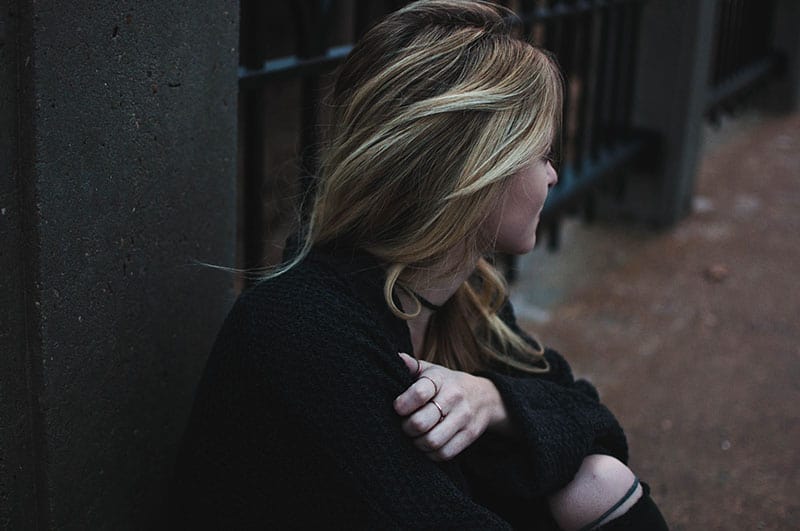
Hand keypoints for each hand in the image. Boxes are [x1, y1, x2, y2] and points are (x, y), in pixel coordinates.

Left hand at [393, 352, 509, 460]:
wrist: (484, 396)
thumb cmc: (447, 383)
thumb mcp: (432, 370)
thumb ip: (412, 366)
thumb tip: (395, 358)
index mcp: (440, 379)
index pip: (419, 393)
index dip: (403, 404)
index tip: (398, 408)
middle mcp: (454, 397)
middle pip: (421, 422)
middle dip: (406, 427)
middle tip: (405, 425)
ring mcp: (463, 417)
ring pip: (432, 441)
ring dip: (417, 443)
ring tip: (415, 436)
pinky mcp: (470, 435)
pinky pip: (445, 453)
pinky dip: (431, 454)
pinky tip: (428, 445)